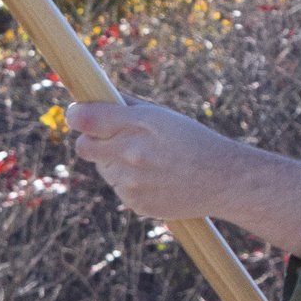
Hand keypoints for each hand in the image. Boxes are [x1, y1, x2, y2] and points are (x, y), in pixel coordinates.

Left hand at [63, 99, 300, 255]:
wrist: (223, 180)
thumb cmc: (192, 140)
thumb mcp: (163, 115)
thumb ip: (127, 107)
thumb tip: (94, 98)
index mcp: (139, 124)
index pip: (86, 119)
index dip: (77, 116)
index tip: (77, 115)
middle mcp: (132, 154)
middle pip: (84, 147)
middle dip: (92, 141)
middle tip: (109, 138)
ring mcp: (132, 182)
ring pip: (103, 169)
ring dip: (114, 163)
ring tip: (148, 161)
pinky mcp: (135, 203)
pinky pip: (118, 189)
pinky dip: (129, 183)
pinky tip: (154, 178)